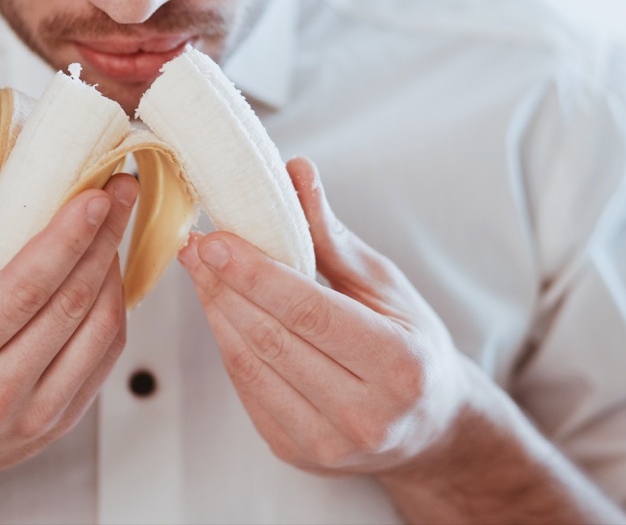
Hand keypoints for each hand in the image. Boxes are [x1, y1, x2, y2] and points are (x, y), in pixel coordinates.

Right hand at [0, 144, 137, 521]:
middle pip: (68, 305)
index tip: (95, 193)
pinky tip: (105, 274)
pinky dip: (113, 309)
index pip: (22, 288)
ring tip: (114, 226)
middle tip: (120, 190)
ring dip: (114, 271)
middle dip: (103, 238)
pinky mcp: (58, 425)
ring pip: (98, 332)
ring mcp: (31, 419)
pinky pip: (105, 359)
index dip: (67, 236)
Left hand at [177, 156, 467, 476]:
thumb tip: (296, 171)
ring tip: (199, 268)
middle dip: (225, 287)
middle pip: (273, 340)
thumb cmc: (411, 343)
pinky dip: (227, 343)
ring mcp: (328, 444)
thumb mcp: (385, 285)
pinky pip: (246, 390)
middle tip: (196, 245)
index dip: (255, 274)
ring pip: (250, 367)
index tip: (214, 240)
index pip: (311, 313)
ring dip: (216, 312)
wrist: (429, 426)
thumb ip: (332, 236)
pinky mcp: (296, 454)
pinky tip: (219, 307)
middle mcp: (367, 416)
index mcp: (400, 366)